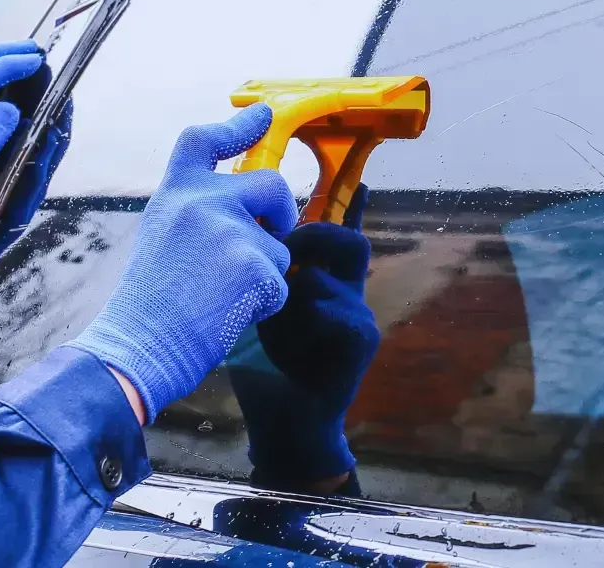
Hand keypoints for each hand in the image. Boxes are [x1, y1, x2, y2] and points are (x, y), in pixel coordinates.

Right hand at [64, 104, 296, 421]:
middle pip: (271, 184)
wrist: (138, 346)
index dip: (238, 128)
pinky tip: (229, 313)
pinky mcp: (256, 266)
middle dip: (282, 212)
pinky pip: (282, 282)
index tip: (263, 115)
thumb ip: (198, 214)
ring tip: (220, 297)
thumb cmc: (149, 304)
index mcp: (175, 193)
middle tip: (271, 238)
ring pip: (280, 245)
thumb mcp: (162, 237)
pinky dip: (265, 303)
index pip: (204, 141)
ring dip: (264, 274)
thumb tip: (250, 208)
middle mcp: (203, 202)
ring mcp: (232, 231)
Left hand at [231, 187, 378, 490]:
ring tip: (269, 326)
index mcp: (324, 281)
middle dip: (310, 238)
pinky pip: (329, 310)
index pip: (340, 233)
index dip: (353, 206)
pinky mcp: (362, 338)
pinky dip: (299, 326)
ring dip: (286, 296)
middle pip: (348, 241)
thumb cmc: (262, 365)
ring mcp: (358, 314)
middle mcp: (347, 292)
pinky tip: (285, 348)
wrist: (281, 421)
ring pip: (321, 277)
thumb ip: (257, 272)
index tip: (360, 182)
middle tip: (276, 250)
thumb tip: (241, 234)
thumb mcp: (252, 307)